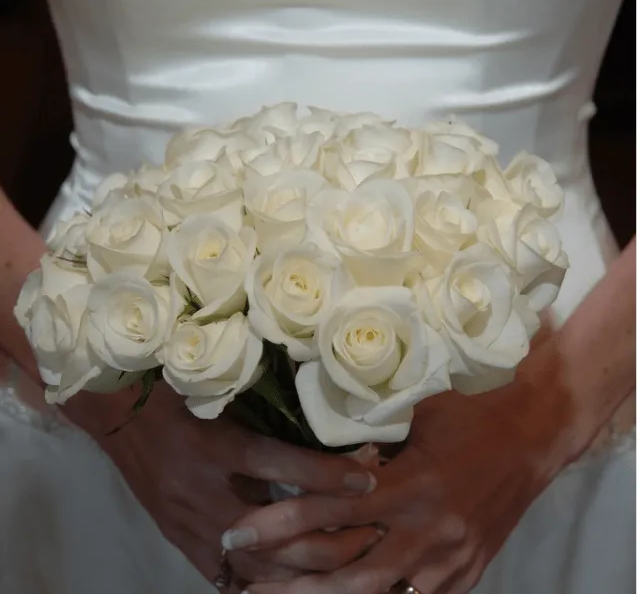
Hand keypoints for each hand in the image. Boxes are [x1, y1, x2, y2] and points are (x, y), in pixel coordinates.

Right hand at [61, 381, 379, 586]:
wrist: (118, 417)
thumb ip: (264, 411)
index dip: (327, 474)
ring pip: (258, 565)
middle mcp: (204, 494)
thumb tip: (321, 419)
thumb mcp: (219, 395)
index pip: (280, 464)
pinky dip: (266, 584)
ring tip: (349, 562)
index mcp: (215, 447)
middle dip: (331, 539)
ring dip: (307, 569)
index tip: (369, 478)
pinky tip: (298, 584)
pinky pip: (228, 578)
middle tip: (372, 532)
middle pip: (277, 532)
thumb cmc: (174, 394)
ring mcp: (190, 526)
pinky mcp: (181, 542)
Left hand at [223, 346, 568, 593]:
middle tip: (240, 583)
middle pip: (347, 567)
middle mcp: (428, 530)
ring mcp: (450, 560)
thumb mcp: (415, 412)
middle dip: (289, 579)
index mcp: (412, 483)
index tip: (238, 532)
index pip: (332, 510)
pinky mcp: (466, 574)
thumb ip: (368, 434)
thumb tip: (316, 444)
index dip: (281, 523)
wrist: (534, 435)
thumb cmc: (469, 411)